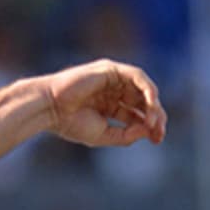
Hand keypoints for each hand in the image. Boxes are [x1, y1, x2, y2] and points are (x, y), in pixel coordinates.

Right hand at [42, 59, 166, 146]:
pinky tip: (151, 104)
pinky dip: (147, 90)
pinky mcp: (111, 69)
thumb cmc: (70, 122)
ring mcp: (113, 79)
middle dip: (155, 117)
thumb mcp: (103, 135)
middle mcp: (113, 91)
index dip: (150, 126)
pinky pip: (137, 77)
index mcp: (109, 106)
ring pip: (144, 89)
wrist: (50, 109)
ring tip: (154, 122)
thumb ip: (126, 135)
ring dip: (153, 105)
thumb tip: (147, 130)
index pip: (137, 114)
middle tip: (159, 133)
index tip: (157, 140)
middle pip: (144, 102)